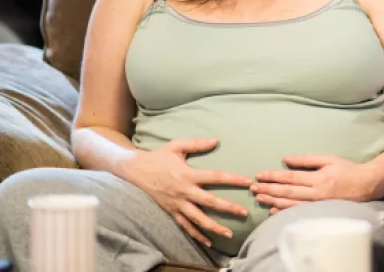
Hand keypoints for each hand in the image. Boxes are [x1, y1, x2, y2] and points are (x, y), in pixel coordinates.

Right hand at [123, 139, 252, 246]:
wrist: (135, 170)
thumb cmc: (158, 156)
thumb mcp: (176, 146)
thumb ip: (197, 143)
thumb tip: (216, 141)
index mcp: (188, 174)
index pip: (215, 177)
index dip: (233, 179)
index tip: (248, 182)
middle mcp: (184, 191)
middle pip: (210, 201)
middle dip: (229, 208)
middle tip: (245, 212)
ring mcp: (177, 204)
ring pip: (198, 218)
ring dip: (214, 227)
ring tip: (229, 233)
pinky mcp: (171, 211)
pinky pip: (185, 226)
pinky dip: (197, 235)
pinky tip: (208, 242)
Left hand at [251, 155, 378, 212]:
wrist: (366, 185)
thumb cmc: (347, 170)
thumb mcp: (328, 159)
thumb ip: (307, 160)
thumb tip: (286, 159)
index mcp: (318, 177)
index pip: (290, 177)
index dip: (273, 176)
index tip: (259, 175)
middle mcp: (317, 193)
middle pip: (287, 192)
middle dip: (268, 190)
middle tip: (253, 188)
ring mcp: (318, 204)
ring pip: (291, 204)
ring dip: (273, 201)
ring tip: (259, 198)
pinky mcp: (320, 212)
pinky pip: (299, 213)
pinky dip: (285, 212)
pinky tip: (273, 211)